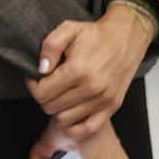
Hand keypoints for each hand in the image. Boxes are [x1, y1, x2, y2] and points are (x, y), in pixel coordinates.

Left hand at [26, 5, 154, 140]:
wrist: (126, 38)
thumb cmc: (95, 34)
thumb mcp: (68, 29)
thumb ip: (50, 47)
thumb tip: (41, 70)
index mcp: (78, 70)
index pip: (42, 93)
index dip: (32, 85)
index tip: (35, 77)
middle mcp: (91, 89)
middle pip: (51, 107)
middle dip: (43, 96)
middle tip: (47, 84)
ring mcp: (102, 101)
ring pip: (65, 119)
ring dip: (57, 109)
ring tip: (59, 94)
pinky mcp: (111, 107)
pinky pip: (87, 129)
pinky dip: (74, 126)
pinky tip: (69, 113)